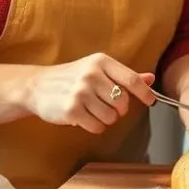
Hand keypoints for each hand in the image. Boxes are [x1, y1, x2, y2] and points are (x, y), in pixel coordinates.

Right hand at [26, 53, 154, 133]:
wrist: (37, 86)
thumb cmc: (72, 78)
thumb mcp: (98, 69)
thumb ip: (124, 75)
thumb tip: (150, 78)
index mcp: (101, 62)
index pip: (131, 79)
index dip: (145, 93)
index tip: (150, 101)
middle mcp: (91, 75)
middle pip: (122, 101)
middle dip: (120, 109)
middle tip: (108, 106)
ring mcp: (80, 92)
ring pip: (111, 117)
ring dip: (107, 119)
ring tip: (94, 111)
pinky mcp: (71, 110)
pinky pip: (97, 127)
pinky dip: (96, 127)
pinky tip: (85, 118)